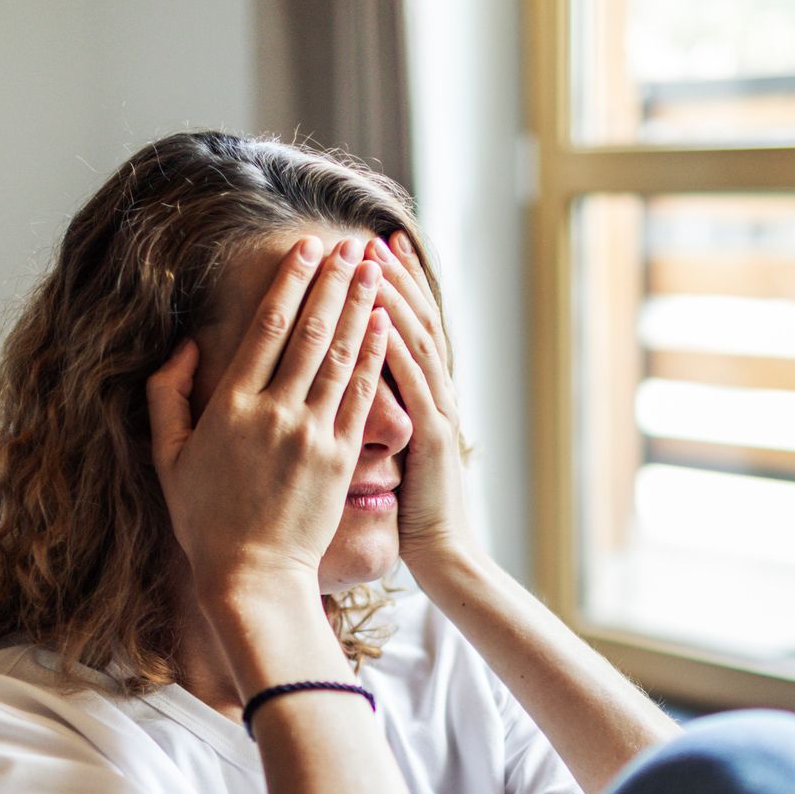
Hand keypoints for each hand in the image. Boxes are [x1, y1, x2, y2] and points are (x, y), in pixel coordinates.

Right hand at [145, 235, 390, 596]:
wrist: (251, 576)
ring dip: (359, 306)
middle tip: (350, 245)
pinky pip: (360, 396)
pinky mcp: (340, 459)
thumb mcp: (166, 455)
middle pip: (309, 331)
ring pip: (339, 356)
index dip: (289, 283)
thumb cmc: (204, 518)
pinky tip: (383, 324)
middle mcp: (274, 413)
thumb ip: (167, 395)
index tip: (305, 248)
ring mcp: (311, 435)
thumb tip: (186, 344)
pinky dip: (373, 356)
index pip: (265, 329)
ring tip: (373, 269)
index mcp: (230, 406)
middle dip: (332, 282)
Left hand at [366, 232, 480, 572]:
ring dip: (393, 300)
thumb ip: (380, 413)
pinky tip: (380, 319)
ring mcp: (438, 414)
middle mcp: (436, 397)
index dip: (390, 288)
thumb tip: (352, 385)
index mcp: (423, 398)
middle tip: (371, 237)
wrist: (443, 556)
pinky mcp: (434, 439)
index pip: (405, 328)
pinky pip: (414, 386)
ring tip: (371, 261)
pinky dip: (397, 349)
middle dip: (393, 278)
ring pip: (416, 343)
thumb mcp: (396, 451)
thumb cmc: (411, 514)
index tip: (367, 250)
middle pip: (415, 322)